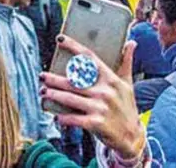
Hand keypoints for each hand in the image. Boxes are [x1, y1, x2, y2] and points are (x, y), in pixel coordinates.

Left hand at [40, 36, 144, 159]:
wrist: (133, 137)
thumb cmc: (127, 107)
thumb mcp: (128, 84)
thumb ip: (127, 63)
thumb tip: (131, 42)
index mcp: (111, 79)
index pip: (90, 58)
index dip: (74, 47)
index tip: (60, 39)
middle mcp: (105, 92)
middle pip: (73, 81)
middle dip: (54, 79)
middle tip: (42, 76)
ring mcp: (100, 108)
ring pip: (70, 98)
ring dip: (53, 95)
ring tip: (43, 92)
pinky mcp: (96, 123)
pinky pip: (75, 119)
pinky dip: (63, 118)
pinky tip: (56, 116)